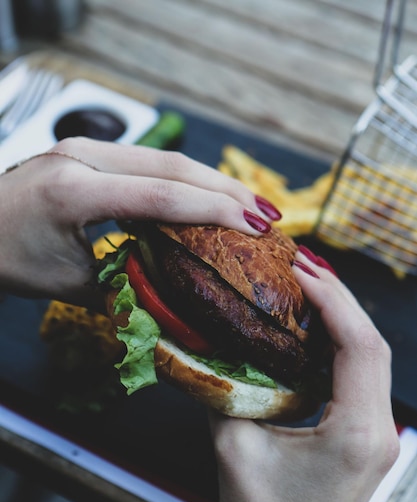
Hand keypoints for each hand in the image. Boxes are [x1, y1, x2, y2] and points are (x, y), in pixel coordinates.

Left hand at [0, 137, 277, 307]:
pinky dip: (183, 179)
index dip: (215, 211)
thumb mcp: (68, 284)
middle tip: (268, 214)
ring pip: (164, 157)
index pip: (163, 196)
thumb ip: (125, 286)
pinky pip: (147, 161)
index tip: (256, 226)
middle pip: (173, 165)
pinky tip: (206, 195)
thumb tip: (172, 299)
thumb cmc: (6, 260)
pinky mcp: (87, 152)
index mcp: (75, 190)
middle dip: (226, 191)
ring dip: (209, 181)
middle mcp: (82, 157)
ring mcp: (83, 149)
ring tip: (248, 205)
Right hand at [198, 249, 399, 501]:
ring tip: (307, 289)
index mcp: (355, 432)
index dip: (332, 299)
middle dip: (339, 299)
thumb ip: (223, 387)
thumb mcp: (232, 444)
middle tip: (302, 267)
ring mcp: (380, 437)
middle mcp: (380, 432)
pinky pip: (362, 379)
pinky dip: (341, 347)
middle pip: (371, 344)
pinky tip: (314, 331)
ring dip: (342, 320)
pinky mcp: (368, 440)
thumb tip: (208, 341)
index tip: (301, 269)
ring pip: (371, 359)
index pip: (358, 345)